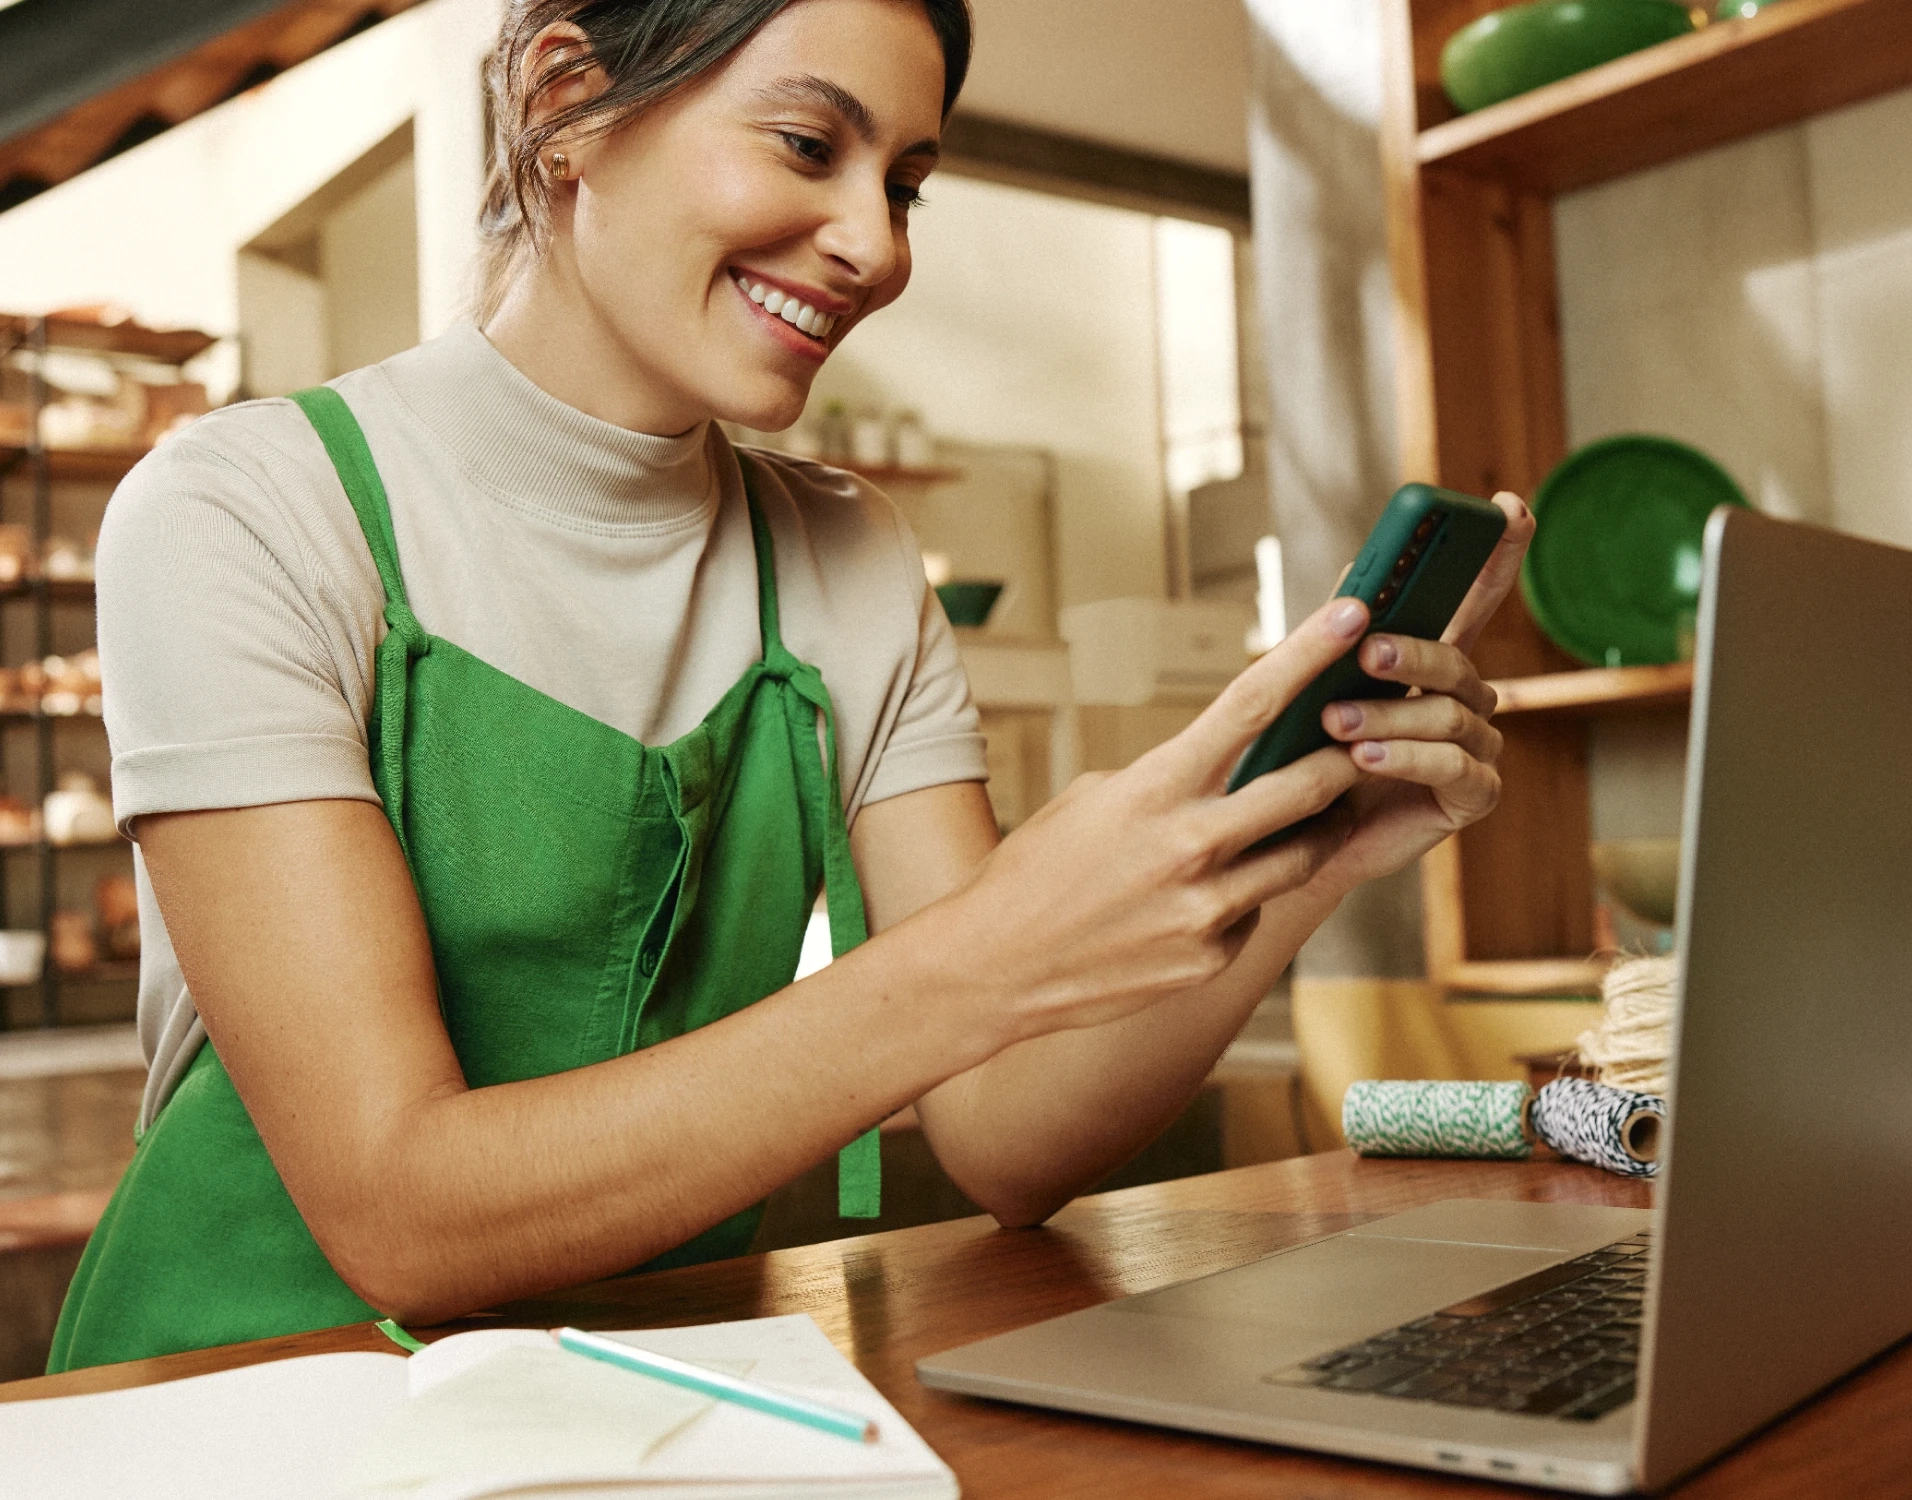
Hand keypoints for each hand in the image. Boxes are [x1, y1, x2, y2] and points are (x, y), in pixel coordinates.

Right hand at [923, 594, 1380, 1046]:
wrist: (996, 966)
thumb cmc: (1038, 869)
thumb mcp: (1094, 799)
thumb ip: (1168, 779)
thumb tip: (1229, 766)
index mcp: (1154, 787)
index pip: (1248, 705)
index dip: (1308, 654)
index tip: (1352, 614)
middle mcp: (1189, 844)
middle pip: (1306, 785)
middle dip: (1348, 757)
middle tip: (1369, 739)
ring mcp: (1206, 907)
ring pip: (1303, 856)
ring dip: (1319, 829)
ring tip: (1319, 814)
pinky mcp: (1211, 955)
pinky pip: (1258, 909)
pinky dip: (1251, 892)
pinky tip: (1215, 892)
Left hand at [1303, 490, 1535, 895]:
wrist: (1295, 839)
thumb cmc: (1304, 756)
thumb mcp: (1313, 688)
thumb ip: (1339, 638)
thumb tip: (1352, 585)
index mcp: (1433, 661)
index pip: (1474, 597)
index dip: (1497, 553)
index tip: (1509, 506)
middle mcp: (1465, 698)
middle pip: (1456, 656)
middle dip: (1411, 652)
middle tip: (1365, 653)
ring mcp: (1476, 747)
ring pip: (1450, 712)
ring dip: (1391, 714)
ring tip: (1337, 725)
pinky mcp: (1473, 795)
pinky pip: (1454, 766)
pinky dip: (1407, 757)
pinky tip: (1367, 758)